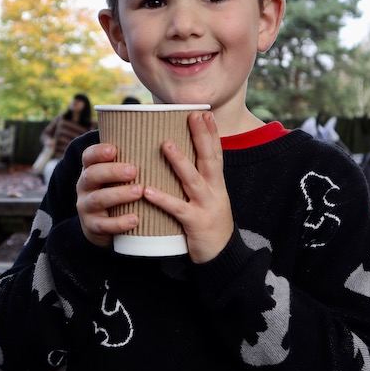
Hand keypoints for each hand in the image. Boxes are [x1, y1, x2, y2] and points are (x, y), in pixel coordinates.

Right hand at [75, 142, 142, 248]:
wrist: (102, 226)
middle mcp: (84, 186)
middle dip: (112, 172)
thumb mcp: (116, 176)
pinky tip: (135, 219)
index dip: (98, 152)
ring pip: (98, 199)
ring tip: (139, 192)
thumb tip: (163, 139)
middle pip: (92, 175)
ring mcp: (86, 207)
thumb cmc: (117, 192)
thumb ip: (129, 161)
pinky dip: (119, 223)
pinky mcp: (92, 226)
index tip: (114, 149)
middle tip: (134, 170)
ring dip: (119, 195)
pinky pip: (103, 225)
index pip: (88, 156)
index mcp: (90, 170)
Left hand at [142, 111, 233, 262]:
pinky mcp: (196, 223)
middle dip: (201, 137)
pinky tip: (147, 191)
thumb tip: (179, 158)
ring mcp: (206, 206)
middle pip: (209, 159)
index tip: (204, 113)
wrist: (222, 256)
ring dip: (180, 162)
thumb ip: (197, 179)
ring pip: (193, 180)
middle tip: (192, 116)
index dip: (211, 133)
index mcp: (217, 183)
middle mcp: (214, 191)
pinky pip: (177, 209)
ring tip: (166, 145)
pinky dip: (162, 199)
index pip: (216, 153)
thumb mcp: (208, 198)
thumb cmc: (209, 223)